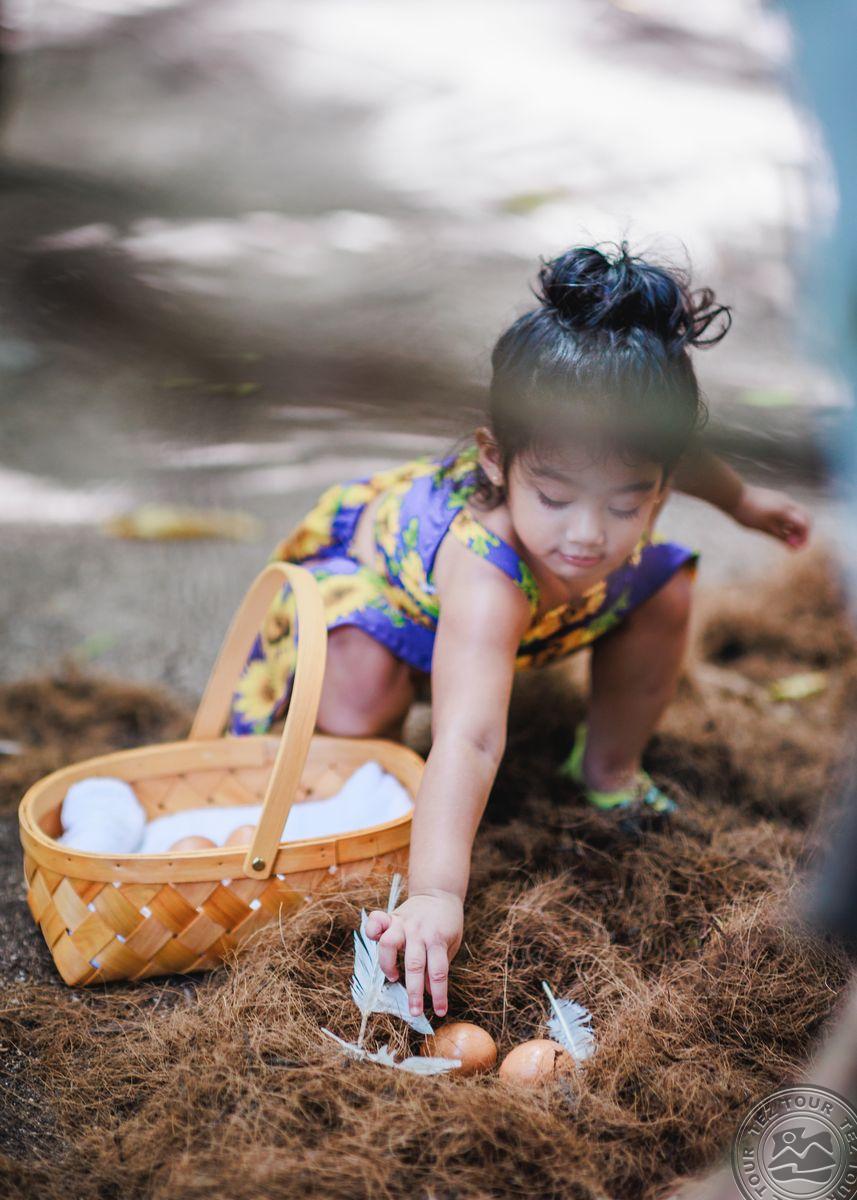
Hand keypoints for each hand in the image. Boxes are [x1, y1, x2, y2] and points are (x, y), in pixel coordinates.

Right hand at [365, 890, 463, 1017]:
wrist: (439, 893)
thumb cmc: (447, 924)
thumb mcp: (450, 945)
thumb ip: (438, 966)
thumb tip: (426, 991)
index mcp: (438, 939)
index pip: (438, 972)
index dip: (439, 994)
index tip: (440, 1012)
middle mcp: (419, 932)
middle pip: (414, 964)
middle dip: (413, 992)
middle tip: (414, 1011)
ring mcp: (404, 923)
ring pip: (389, 944)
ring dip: (388, 965)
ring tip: (394, 977)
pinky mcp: (392, 917)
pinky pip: (376, 921)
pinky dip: (371, 929)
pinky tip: (373, 940)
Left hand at [728, 483, 810, 548]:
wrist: (733, 495)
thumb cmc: (747, 513)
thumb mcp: (764, 528)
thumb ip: (781, 537)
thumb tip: (794, 547)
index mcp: (784, 510)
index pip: (804, 524)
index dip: (804, 538)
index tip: (798, 549)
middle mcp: (787, 502)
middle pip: (806, 517)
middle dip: (804, 531)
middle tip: (796, 544)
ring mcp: (783, 498)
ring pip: (798, 512)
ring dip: (797, 525)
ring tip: (786, 537)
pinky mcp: (777, 497)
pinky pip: (790, 509)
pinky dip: (790, 519)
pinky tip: (780, 528)